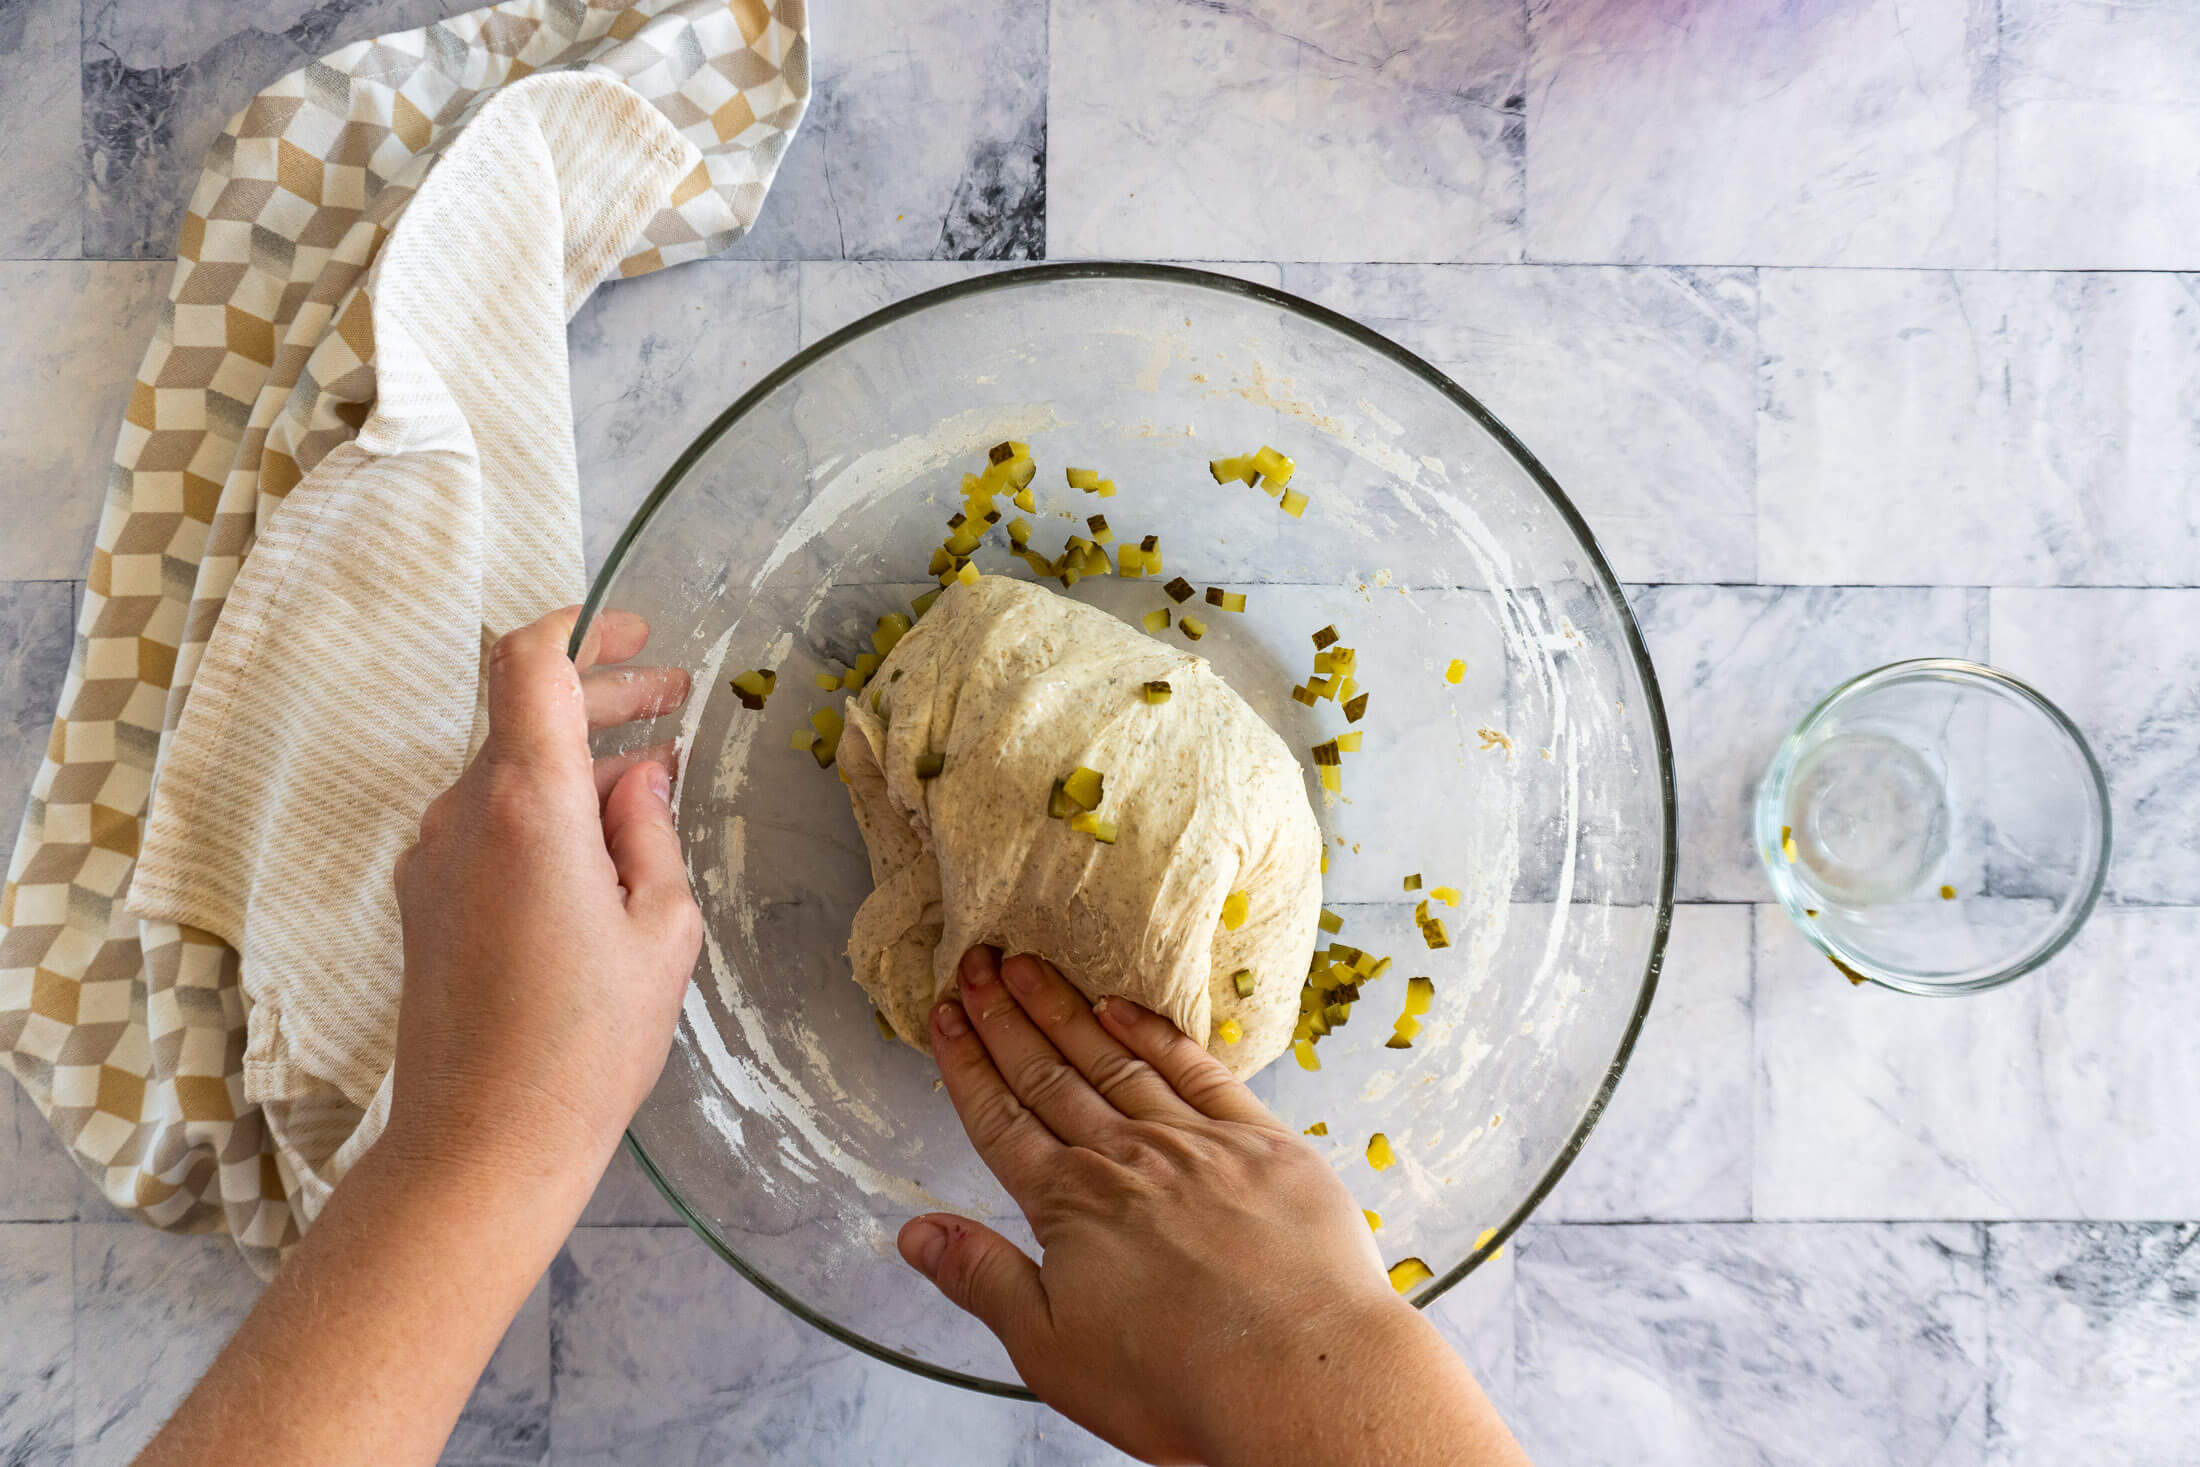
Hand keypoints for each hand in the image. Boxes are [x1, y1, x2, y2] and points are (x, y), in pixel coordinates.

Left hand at [384, 605, 700, 1204]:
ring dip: (576, 754)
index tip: (635, 632)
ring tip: (652, 779)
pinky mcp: (425, 896)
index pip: (528, 662)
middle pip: (523, 710)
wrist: (478, 1144)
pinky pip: (487, 819)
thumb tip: (641, 776)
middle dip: (602, 692)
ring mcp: (435, 855)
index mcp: (529, 806)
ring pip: (507, 766)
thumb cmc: (586, 1047)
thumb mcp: (660, 932)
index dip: (580, 627)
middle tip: (674, 699)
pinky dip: (543, 804)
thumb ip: (651, 832)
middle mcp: (466, 814)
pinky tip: (599, 844)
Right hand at [898, 948, 1526, 1466]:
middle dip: (1006, 1017)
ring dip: (1069, 1010)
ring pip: (1116, 1060)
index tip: (944, 1015)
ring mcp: (1196, 1141)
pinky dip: (1156, 1034)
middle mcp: (1126, 1157)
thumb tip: (915, 1232)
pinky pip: (1199, 1070)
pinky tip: (1126, 1008)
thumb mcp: (1051, 1350)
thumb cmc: (1178, 1380)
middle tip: (976, 962)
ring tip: (1033, 965)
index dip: (967, 1065)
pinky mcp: (1263, 1142)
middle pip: (1050, 1075)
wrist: (1299, 1376)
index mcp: (1070, 1205)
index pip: (1000, 1120)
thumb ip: (983, 1278)